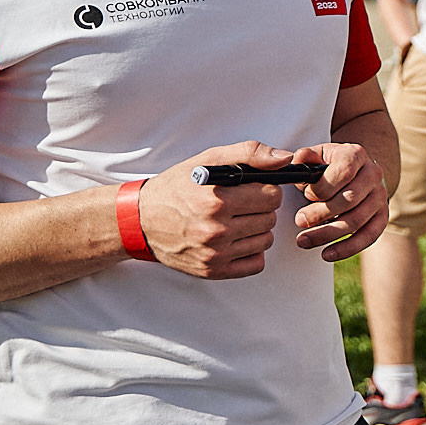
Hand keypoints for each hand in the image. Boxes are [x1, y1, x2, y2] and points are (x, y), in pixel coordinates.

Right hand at [136, 142, 289, 277]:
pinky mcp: (213, 271)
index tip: (252, 189)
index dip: (265, 189)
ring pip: (266, 240)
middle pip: (270, 218)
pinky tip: (235, 239)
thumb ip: (250, 154)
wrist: (141, 220)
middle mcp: (215, 230)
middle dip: (260, 208)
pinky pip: (256, 264)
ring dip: (256, 229)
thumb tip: (284, 159)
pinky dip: (250, 252)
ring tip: (235, 220)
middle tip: (240, 204)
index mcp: (216, 201)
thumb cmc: (177, 188)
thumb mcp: (210, 160)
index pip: (272, 196)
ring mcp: (214, 254)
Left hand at [289, 143, 388, 260]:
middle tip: (299, 221)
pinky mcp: (382, 216)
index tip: (306, 194)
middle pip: (350, 199)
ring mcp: (380, 196)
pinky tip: (327, 254)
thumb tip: (300, 159)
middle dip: (320, 213)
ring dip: (328, 234)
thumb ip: (305, 157)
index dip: (323, 187)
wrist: (355, 173)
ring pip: (356, 221)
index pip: (344, 171)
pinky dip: (347, 248)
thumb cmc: (329, 168)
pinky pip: (369, 236)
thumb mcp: (316, 156)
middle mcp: (373, 174)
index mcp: (356, 154)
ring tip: (304, 240)